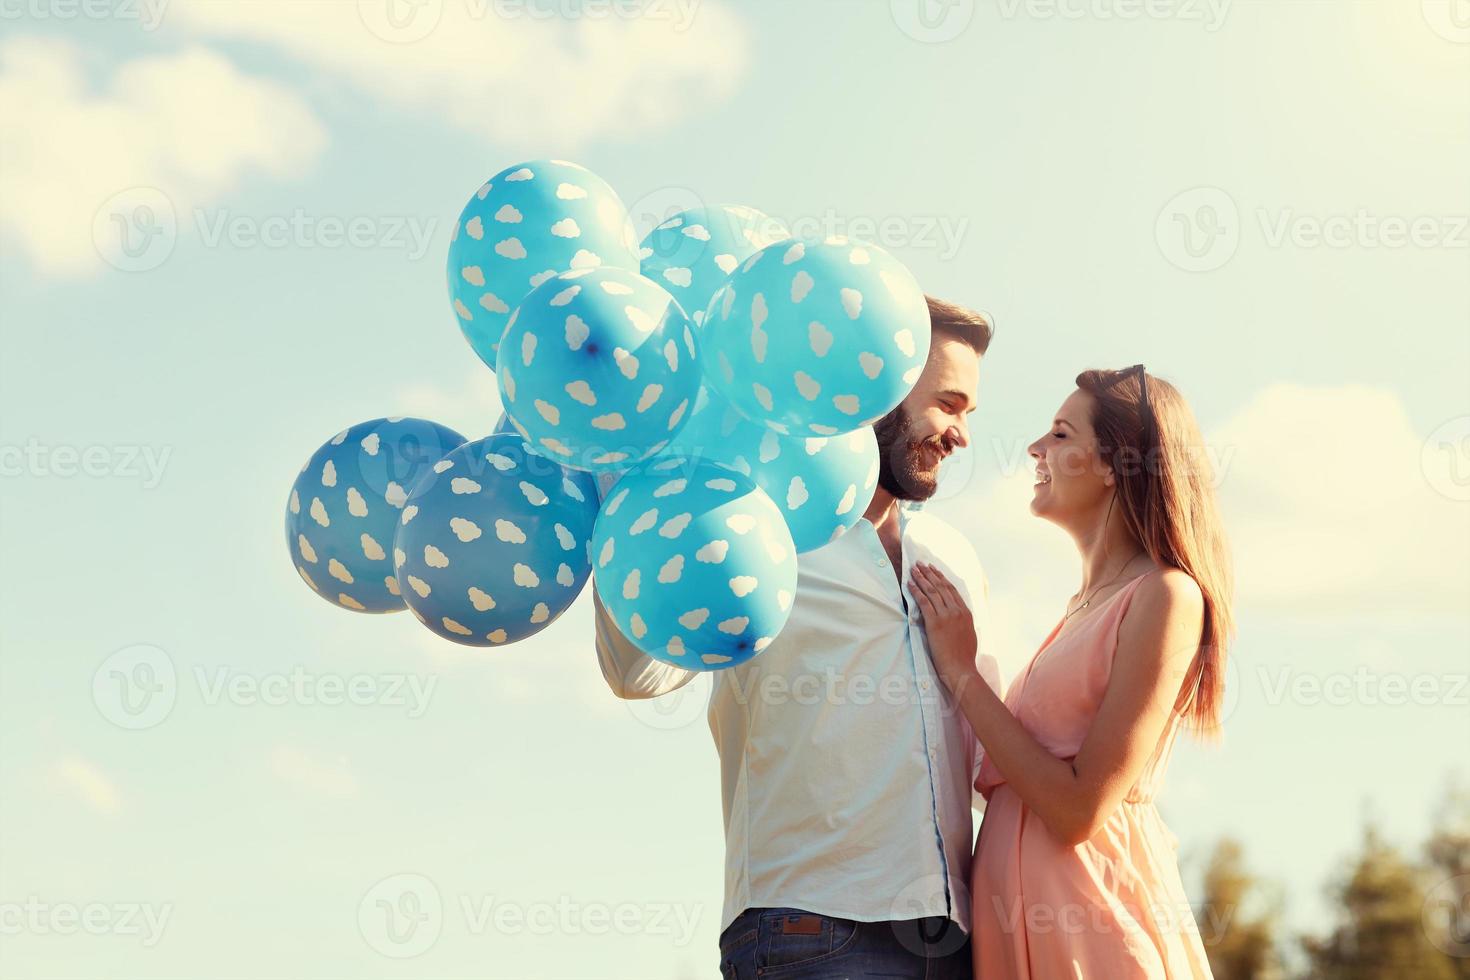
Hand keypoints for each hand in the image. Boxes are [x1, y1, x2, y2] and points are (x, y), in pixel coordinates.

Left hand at [908, 561, 979, 692]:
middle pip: (941, 586)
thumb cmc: (964, 657)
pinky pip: (924, 602)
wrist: (960, 668)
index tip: (934, 570)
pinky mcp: (935, 622)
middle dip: (930, 573)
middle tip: (920, 564)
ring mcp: (947, 615)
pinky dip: (916, 591)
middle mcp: (957, 610)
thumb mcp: (969, 634)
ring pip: (932, 591)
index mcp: (966, 612)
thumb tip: (959, 617)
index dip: (942, 578)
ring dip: (921, 578)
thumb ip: (964, 622)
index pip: (952, 589)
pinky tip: (910, 584)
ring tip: (914, 569)